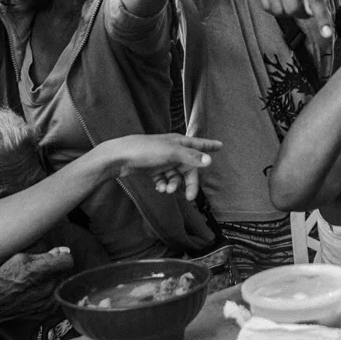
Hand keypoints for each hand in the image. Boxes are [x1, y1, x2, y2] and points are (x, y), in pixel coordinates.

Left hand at [92, 133, 221, 200]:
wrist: (120, 157)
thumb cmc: (145, 150)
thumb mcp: (171, 153)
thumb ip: (191, 157)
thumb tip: (209, 161)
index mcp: (179, 142)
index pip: (199, 144)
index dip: (209, 146)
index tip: (221, 146)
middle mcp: (173, 151)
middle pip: (188, 168)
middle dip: (189, 182)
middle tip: (190, 197)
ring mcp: (163, 160)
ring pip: (176, 175)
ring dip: (174, 184)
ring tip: (166, 190)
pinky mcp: (154, 169)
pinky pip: (165, 179)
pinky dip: (165, 184)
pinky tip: (160, 188)